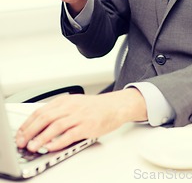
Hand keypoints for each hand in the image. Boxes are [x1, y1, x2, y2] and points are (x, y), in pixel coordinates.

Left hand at [16, 89, 146, 152]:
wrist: (115, 106)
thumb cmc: (95, 107)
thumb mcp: (74, 104)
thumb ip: (58, 111)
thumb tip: (39, 124)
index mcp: (65, 100)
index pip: (40, 111)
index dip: (27, 123)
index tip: (20, 133)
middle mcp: (71, 106)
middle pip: (45, 117)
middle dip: (30, 131)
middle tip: (22, 142)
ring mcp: (79, 116)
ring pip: (56, 126)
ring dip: (42, 137)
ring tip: (33, 147)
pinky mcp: (88, 125)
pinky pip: (70, 134)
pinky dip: (58, 142)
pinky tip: (51, 147)